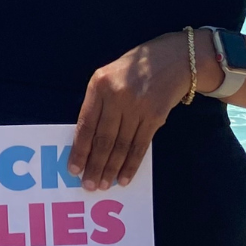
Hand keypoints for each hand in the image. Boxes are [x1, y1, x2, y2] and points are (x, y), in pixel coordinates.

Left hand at [68, 32, 198, 191]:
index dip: (80, 149)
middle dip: (95, 165)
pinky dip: (131, 164)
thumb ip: (96, 103)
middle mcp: (117, 96)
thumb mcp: (107, 76)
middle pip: (103, 138)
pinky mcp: (155, 117)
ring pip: (121, 145)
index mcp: (99, 84)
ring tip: (103, 185)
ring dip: (111, 169)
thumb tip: (86, 141)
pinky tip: (124, 177)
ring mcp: (138, 107)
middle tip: (88, 185)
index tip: (73, 169)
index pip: (86, 124)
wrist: (172, 60)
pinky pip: (140, 146)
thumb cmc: (132, 69)